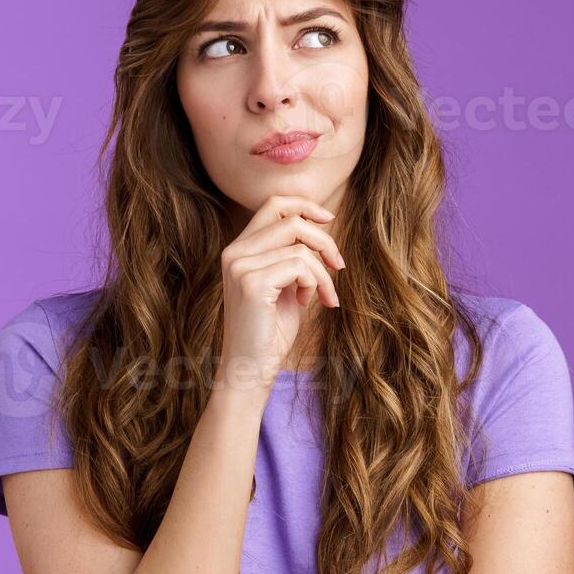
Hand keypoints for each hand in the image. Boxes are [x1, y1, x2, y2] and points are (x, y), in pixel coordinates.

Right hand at [217, 195, 344, 386]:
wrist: (250, 368)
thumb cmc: (270, 330)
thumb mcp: (284, 285)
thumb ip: (293, 256)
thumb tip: (321, 227)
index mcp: (239, 249)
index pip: (273, 205)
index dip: (305, 205)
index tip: (329, 220)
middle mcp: (235, 252)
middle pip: (292, 221)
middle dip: (325, 241)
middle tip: (338, 266)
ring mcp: (240, 266)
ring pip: (301, 247)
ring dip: (323, 273)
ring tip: (323, 296)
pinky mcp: (251, 283)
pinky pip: (301, 266)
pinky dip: (316, 283)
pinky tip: (308, 303)